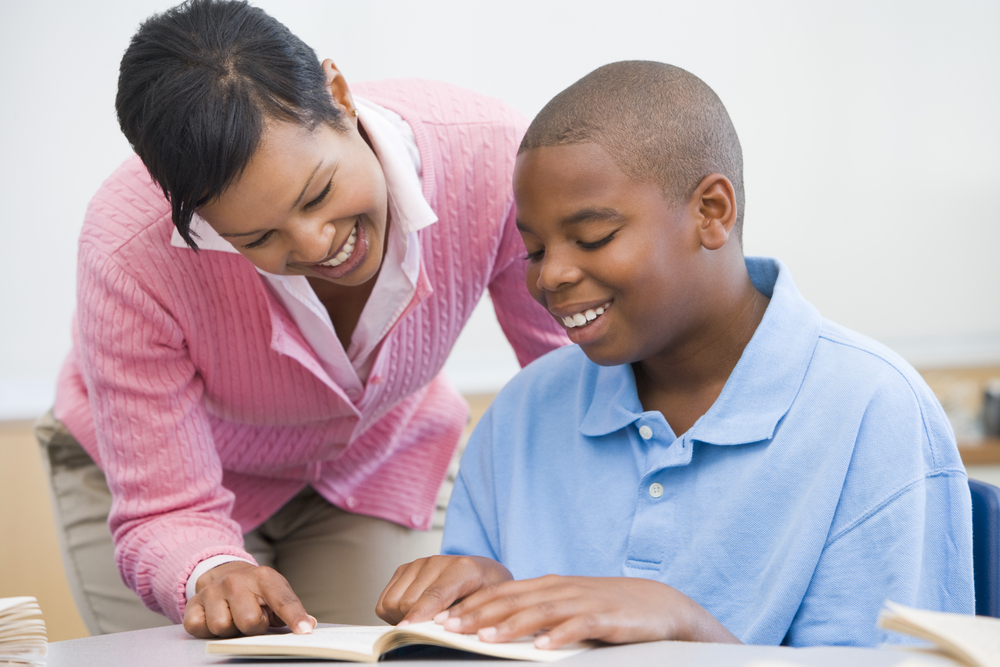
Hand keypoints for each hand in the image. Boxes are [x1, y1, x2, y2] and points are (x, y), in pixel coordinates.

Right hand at [183, 561, 316, 637]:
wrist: (224, 573)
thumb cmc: (255, 590)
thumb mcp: (276, 592)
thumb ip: (291, 609)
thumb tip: (308, 625)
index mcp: (264, 577)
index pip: (282, 600)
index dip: (294, 617)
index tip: (304, 630)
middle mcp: (236, 581)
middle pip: (249, 622)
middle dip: (253, 627)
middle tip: (253, 618)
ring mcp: (212, 591)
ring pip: (222, 627)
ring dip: (230, 630)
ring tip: (234, 617)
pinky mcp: (193, 603)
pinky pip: (199, 628)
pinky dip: (207, 630)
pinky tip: (216, 617)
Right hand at [375, 555, 512, 624]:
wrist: (482, 573)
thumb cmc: (484, 593)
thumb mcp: (485, 609)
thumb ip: (464, 618)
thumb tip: (439, 631)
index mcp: (463, 569)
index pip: (434, 595)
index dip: (418, 615)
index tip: (405, 629)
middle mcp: (437, 561)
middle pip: (408, 602)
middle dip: (414, 622)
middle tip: (430, 628)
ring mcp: (418, 563)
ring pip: (393, 602)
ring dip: (401, 617)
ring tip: (423, 619)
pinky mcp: (404, 569)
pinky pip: (385, 600)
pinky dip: (393, 612)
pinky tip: (412, 612)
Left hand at [434, 575, 740, 648]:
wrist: (657, 604)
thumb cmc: (607, 606)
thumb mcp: (567, 603)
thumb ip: (536, 608)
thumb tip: (495, 621)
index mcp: (548, 585)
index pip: (502, 592)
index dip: (471, 604)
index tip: (443, 617)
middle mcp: (560, 589)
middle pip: (513, 600)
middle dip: (479, 613)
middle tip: (451, 627)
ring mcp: (582, 601)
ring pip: (540, 611)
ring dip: (510, 624)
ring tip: (486, 637)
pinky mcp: (605, 618)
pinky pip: (578, 626)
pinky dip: (558, 635)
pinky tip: (542, 647)